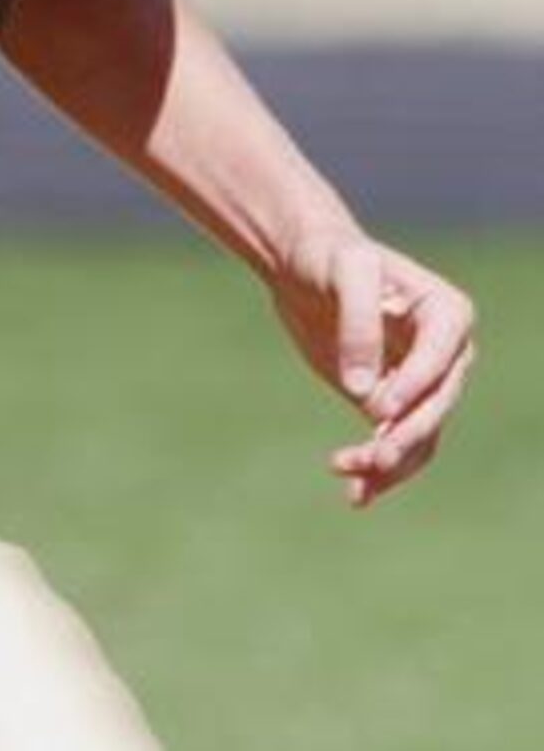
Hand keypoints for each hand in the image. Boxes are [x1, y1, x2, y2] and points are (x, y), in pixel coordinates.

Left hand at [267, 229, 474, 507]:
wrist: (303, 264)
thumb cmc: (329, 255)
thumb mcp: (345, 271)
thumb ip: (359, 325)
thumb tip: (363, 391)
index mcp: (447, 314)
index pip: (442, 360)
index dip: (414, 386)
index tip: (378, 408)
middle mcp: (446, 354)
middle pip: (436, 405)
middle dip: (406, 435)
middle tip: (371, 459)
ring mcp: (421, 382)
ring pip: (421, 435)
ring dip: (392, 462)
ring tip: (351, 477)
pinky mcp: (391, 402)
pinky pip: (396, 444)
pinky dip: (378, 470)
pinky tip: (355, 495)